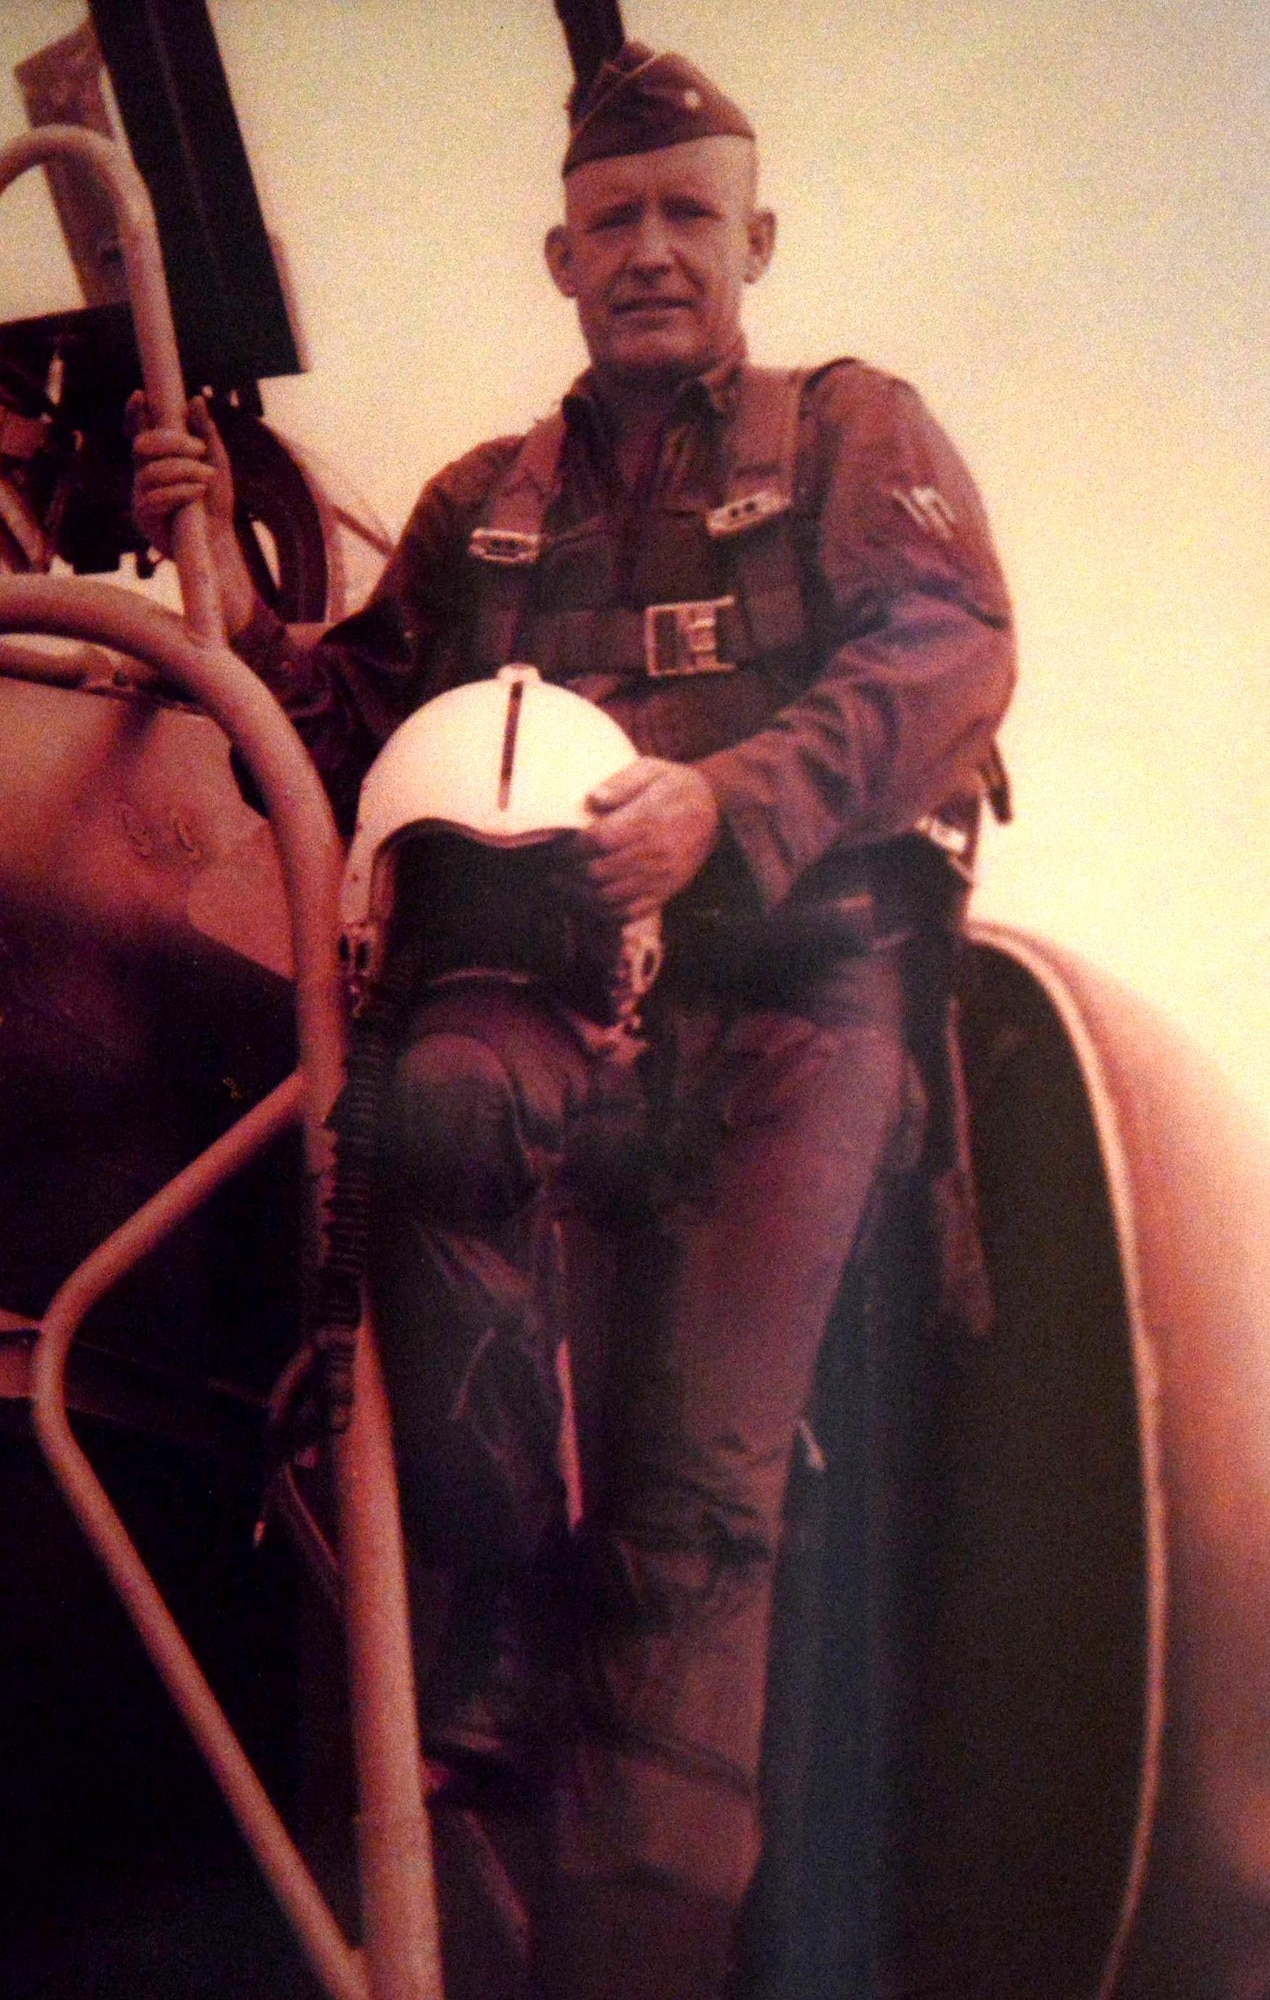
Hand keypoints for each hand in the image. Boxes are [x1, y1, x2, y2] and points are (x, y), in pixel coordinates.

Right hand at [127, 392, 254, 634]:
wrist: (219, 546)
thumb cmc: (215, 506)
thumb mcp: (216, 464)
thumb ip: (206, 433)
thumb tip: (195, 398)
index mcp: (157, 461)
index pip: (139, 432)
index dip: (135, 414)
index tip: (140, 395)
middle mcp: (143, 476)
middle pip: (142, 446)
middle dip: (171, 442)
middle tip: (200, 449)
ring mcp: (140, 498)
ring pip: (150, 472)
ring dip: (183, 470)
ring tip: (208, 478)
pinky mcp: (144, 520)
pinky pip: (154, 498)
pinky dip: (180, 491)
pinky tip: (198, 494)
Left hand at [563, 757, 719, 921]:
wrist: (715, 809)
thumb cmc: (675, 787)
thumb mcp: (652, 770)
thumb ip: (621, 783)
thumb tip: (593, 799)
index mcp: (646, 821)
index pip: (597, 840)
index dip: (570, 847)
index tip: (557, 847)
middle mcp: (653, 853)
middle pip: (599, 872)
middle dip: (569, 874)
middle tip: (553, 871)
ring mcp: (660, 876)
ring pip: (610, 896)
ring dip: (580, 896)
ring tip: (564, 888)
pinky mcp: (665, 891)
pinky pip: (630, 911)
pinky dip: (604, 911)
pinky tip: (589, 902)